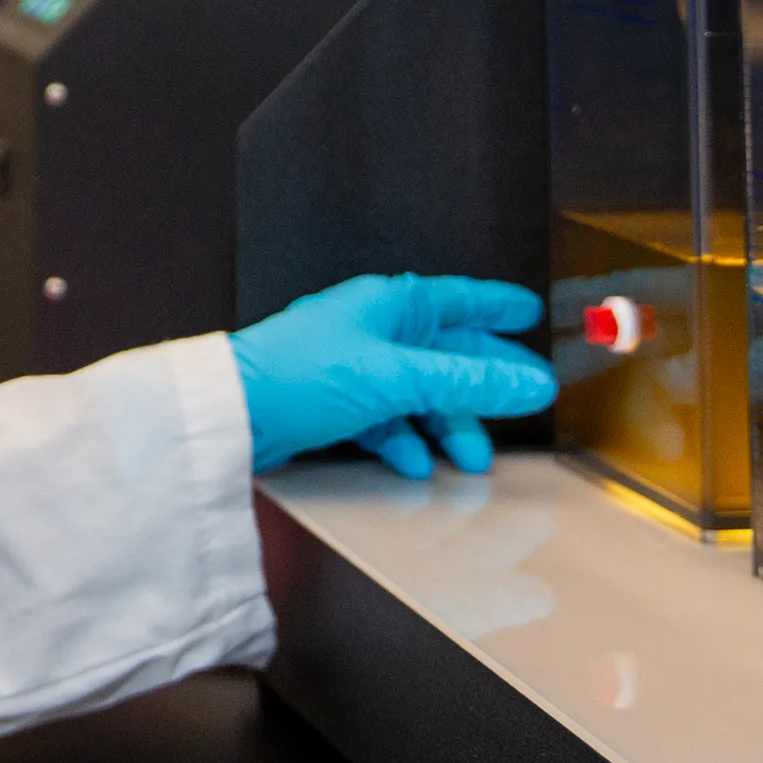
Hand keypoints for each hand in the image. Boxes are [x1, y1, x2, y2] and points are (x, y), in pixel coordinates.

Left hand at [227, 274, 552, 474]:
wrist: (232, 414)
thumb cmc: (299, 374)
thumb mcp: (396, 377)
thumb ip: (466, 381)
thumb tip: (529, 383)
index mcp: (389, 304)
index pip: (457, 298)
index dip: (495, 306)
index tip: (528, 313)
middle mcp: (372, 328)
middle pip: (444, 352)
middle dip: (482, 383)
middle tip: (520, 404)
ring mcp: (353, 366)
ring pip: (418, 393)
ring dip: (446, 424)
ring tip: (469, 460)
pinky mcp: (334, 403)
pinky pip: (384, 419)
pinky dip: (403, 441)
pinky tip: (414, 464)